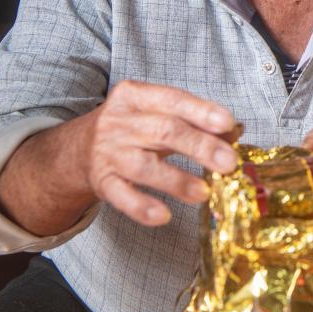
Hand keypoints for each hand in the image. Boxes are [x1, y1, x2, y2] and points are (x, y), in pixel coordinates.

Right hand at [76, 81, 239, 225]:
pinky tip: (164, 216)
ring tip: (204, 192)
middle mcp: (119, 121)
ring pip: (144, 166)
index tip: (228, 124)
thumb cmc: (132, 127)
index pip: (173, 100)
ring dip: (177, 180)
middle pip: (164, 131)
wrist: (78, 148)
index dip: (202, 112)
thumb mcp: (157, 113)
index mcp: (135, 96)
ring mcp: (108, 152)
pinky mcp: (101, 182)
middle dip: (200, 147)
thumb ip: (193, 121)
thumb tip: (234, 133)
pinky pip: (121, 196)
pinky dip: (142, 207)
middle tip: (229, 162)